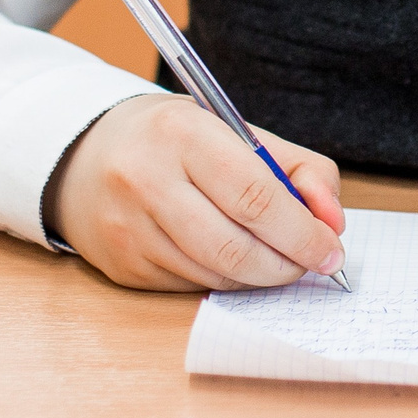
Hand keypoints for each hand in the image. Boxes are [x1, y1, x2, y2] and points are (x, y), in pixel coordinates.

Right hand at [44, 94, 346, 291]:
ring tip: (278, 259)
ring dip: (260, 277)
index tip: (331, 248)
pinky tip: (234, 260)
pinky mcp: (122, 265)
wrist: (85, 156)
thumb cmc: (177, 141)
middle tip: (313, 263)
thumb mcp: (238, 131)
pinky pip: (190, 285)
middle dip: (287, 263)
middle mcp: (147, 181)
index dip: (302, 231)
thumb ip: (298, 169)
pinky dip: (225, 280)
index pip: (255, 196)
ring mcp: (129, 228)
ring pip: (215, 274)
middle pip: (235, 246)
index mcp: (183, 134)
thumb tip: (332, 222)